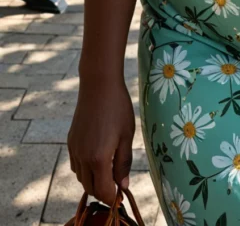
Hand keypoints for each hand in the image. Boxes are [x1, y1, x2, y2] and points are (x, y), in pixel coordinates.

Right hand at [68, 77, 134, 205]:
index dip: (113, 196)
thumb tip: (123, 186)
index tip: (122, 192)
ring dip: (94, 179)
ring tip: (109, 167)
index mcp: (98, 158)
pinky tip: (97, 155)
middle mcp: (82, 157)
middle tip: (117, 181)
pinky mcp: (71, 141)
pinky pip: (76, 164)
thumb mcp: (127, 135)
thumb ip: (124, 163)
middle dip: (103, 190)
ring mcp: (74, 149)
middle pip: (90, 187)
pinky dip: (85, 168)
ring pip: (81, 177)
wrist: (98, 85)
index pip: (102, 191)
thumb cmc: (118, 108)